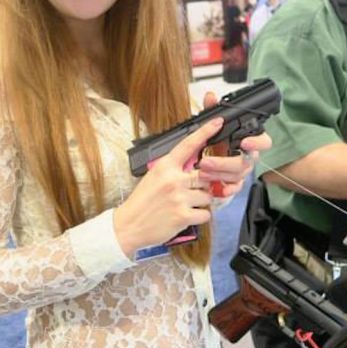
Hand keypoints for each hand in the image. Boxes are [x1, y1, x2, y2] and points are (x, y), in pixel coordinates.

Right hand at [114, 116, 224, 257]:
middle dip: (204, 184)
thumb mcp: (154, 177)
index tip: (217, 122)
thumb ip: (174, 170)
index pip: (188, 145)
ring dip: (201, 202)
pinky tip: (186, 215)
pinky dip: (199, 216)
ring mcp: (179, 198)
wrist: (129, 225)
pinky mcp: (184, 216)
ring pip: (208, 196)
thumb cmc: (142, 201)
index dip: (205, 132)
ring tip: (185, 205)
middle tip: (191, 190)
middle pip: (205, 175)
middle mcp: (173, 180)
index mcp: (165, 167)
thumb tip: (197, 168)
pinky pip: (206, 213)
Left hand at [194, 91, 270, 199]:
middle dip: (225, 163)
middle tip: (207, 161)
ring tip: (202, 172)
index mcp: (249, 140)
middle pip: (246, 162)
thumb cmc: (215, 139)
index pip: (264, 142)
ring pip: (238, 176)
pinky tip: (216, 189)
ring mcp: (242, 171)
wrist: (208, 158)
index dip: (257, 143)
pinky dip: (226, 190)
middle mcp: (249, 156)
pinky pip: (235, 189)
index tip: (244, 143)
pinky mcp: (235, 183)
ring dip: (219, 174)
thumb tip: (210, 96)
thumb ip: (212, 110)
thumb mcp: (212, 123)